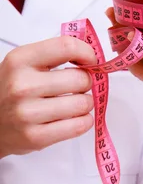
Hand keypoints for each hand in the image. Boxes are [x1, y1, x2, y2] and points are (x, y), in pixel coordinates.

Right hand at [0, 36, 96, 158]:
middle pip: (80, 79)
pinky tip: (74, 118)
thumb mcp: (23, 65)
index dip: (87, 54)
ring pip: (83, 103)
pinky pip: (79, 125)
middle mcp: (22, 85)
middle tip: (78, 87)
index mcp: (20, 60)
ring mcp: (28, 113)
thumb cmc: (10, 92)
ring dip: (85, 104)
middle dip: (86, 83)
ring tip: (74, 104)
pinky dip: (84, 121)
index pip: (66, 47)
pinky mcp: (36, 137)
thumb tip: (90, 57)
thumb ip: (53, 55)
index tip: (91, 61)